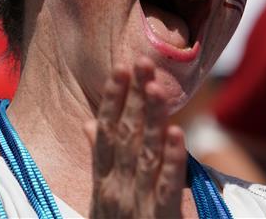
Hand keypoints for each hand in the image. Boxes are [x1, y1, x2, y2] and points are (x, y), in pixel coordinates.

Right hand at [86, 58, 186, 217]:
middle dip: (133, 97)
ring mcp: (136, 206)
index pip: (105, 133)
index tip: (119, 69)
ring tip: (156, 86)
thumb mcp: (102, 199)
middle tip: (140, 60)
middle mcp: (116, 191)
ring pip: (145, 153)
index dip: (112, 100)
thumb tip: (89, 123)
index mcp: (104, 183)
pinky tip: (177, 133)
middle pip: (124, 135)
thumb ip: (100, 159)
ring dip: (151, 118)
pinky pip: (166, 186)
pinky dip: (171, 159)